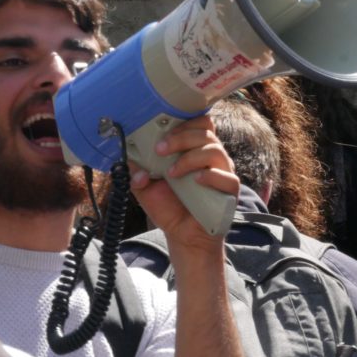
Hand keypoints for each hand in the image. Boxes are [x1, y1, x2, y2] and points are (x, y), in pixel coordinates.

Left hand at [129, 115, 238, 256]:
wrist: (181, 235)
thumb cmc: (168, 206)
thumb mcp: (144, 187)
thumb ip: (135, 170)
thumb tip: (127, 157)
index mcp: (194, 148)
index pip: (197, 122)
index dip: (182, 121)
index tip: (160, 130)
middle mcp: (211, 156)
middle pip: (205, 131)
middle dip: (180, 137)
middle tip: (160, 150)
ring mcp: (222, 172)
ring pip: (214, 151)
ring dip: (190, 158)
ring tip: (171, 173)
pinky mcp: (229, 191)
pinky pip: (227, 177)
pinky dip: (211, 176)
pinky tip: (196, 181)